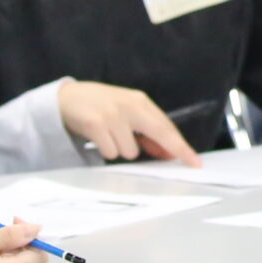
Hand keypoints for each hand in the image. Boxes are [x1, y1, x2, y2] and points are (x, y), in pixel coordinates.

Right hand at [56, 80, 199, 162]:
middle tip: (187, 164)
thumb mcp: (126, 114)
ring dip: (121, 150)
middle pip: (160, 132)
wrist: (66, 98)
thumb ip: (147, 132)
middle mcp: (129, 105)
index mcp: (139, 101)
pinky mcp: (96, 124)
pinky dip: (106, 150)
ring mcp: (112, 114)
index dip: (181, 146)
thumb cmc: (101, 107)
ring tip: (110, 137)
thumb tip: (167, 153)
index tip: (195, 162)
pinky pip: (111, 152)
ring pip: (130, 151)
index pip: (166, 126)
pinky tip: (98, 139)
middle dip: (173, 150)